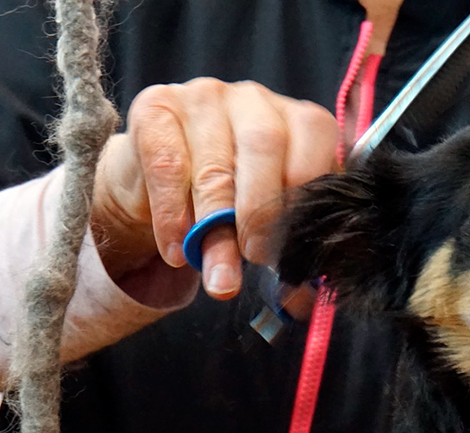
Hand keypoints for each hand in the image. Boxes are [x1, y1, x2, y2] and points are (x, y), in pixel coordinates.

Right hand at [90, 79, 337, 298]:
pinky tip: (176, 250)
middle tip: (255, 258)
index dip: (302, 199)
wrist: (157, 181)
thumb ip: (290, 245)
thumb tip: (301, 299)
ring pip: (214, 166)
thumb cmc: (228, 199)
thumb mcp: (267, 217)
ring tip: (218, 278)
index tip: (288, 248)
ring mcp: (203, 96)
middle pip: (264, 148)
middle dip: (261, 213)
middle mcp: (254, 97)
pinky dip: (173, 217)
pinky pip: (167, 166)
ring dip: (215, 232)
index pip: (314, 144)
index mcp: (296, 118)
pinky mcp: (155, 106)